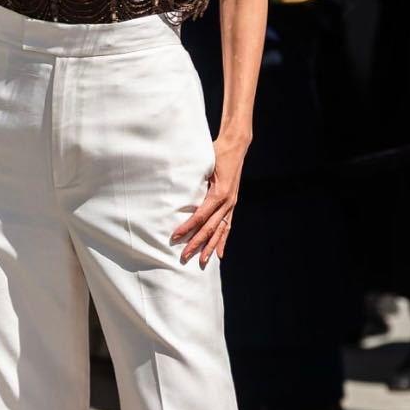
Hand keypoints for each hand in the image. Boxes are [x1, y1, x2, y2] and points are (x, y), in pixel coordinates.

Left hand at [168, 133, 246, 266]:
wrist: (235, 147)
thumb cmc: (216, 153)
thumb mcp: (203, 165)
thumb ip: (193, 180)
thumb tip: (176, 192)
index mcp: (218, 193)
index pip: (200, 216)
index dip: (187, 228)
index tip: (175, 237)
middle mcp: (227, 202)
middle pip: (210, 228)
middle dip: (196, 243)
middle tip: (183, 256)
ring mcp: (231, 204)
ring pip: (220, 230)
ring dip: (210, 247)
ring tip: (202, 261)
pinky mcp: (232, 204)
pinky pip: (227, 226)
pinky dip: (222, 240)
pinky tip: (219, 253)